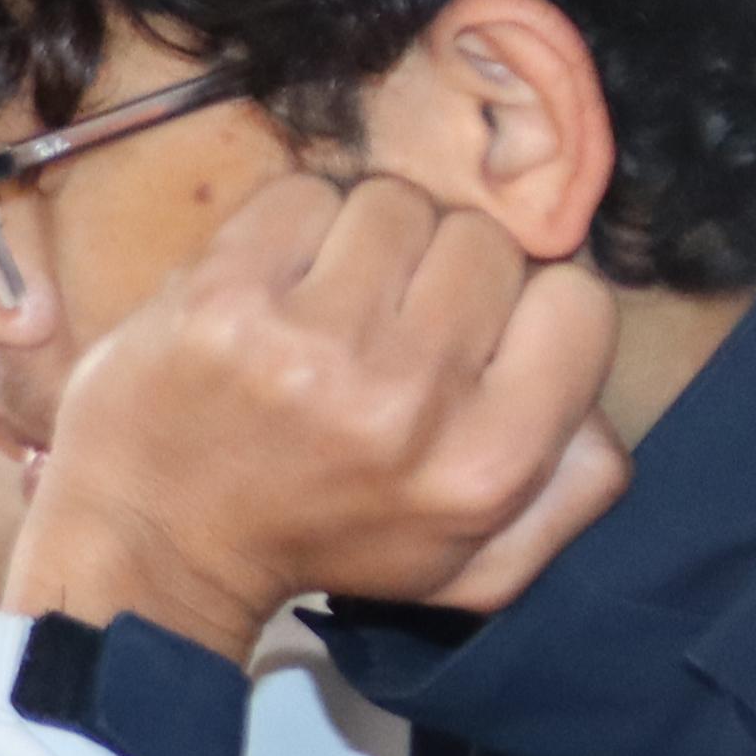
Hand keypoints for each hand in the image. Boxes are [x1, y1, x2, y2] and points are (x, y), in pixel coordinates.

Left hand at [4, 176, 629, 651]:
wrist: (154, 543)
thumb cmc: (326, 541)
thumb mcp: (478, 563)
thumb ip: (574, 488)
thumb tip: (601, 404)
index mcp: (484, 466)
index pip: (579, 305)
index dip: (532, 307)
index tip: (478, 338)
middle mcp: (405, 400)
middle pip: (485, 242)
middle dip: (444, 269)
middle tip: (389, 323)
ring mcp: (307, 343)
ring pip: (397, 203)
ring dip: (368, 240)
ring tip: (328, 303)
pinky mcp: (222, 295)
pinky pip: (304, 193)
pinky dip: (293, 225)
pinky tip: (272, 287)